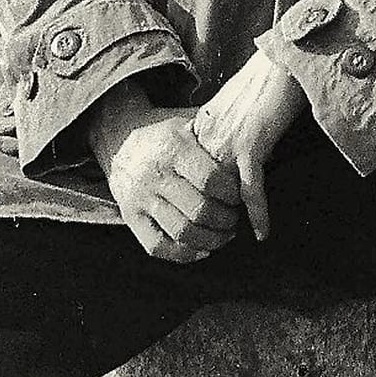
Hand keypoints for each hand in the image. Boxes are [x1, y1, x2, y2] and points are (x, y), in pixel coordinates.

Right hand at [88, 84, 242, 263]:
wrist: (117, 135)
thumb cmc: (164, 131)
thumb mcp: (188, 122)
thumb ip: (217, 136)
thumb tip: (259, 147)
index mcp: (174, 149)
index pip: (211, 180)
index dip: (232, 194)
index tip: (240, 197)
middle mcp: (156, 175)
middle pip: (199, 210)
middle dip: (225, 220)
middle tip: (236, 220)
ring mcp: (141, 198)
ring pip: (182, 231)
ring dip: (210, 240)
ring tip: (225, 236)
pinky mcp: (130, 216)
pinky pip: (157, 245)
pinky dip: (183, 254)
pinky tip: (202, 250)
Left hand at [190, 49, 305, 243]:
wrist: (282, 62)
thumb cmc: (263, 83)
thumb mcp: (231, 109)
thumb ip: (223, 131)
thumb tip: (227, 155)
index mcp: (201, 132)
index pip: (188, 178)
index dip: (193, 202)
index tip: (197, 222)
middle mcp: (208, 140)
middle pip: (199, 191)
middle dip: (207, 218)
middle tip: (215, 241)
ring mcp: (227, 144)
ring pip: (222, 196)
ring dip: (230, 221)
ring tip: (234, 239)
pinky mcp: (251, 146)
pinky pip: (251, 190)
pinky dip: (258, 213)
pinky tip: (262, 233)